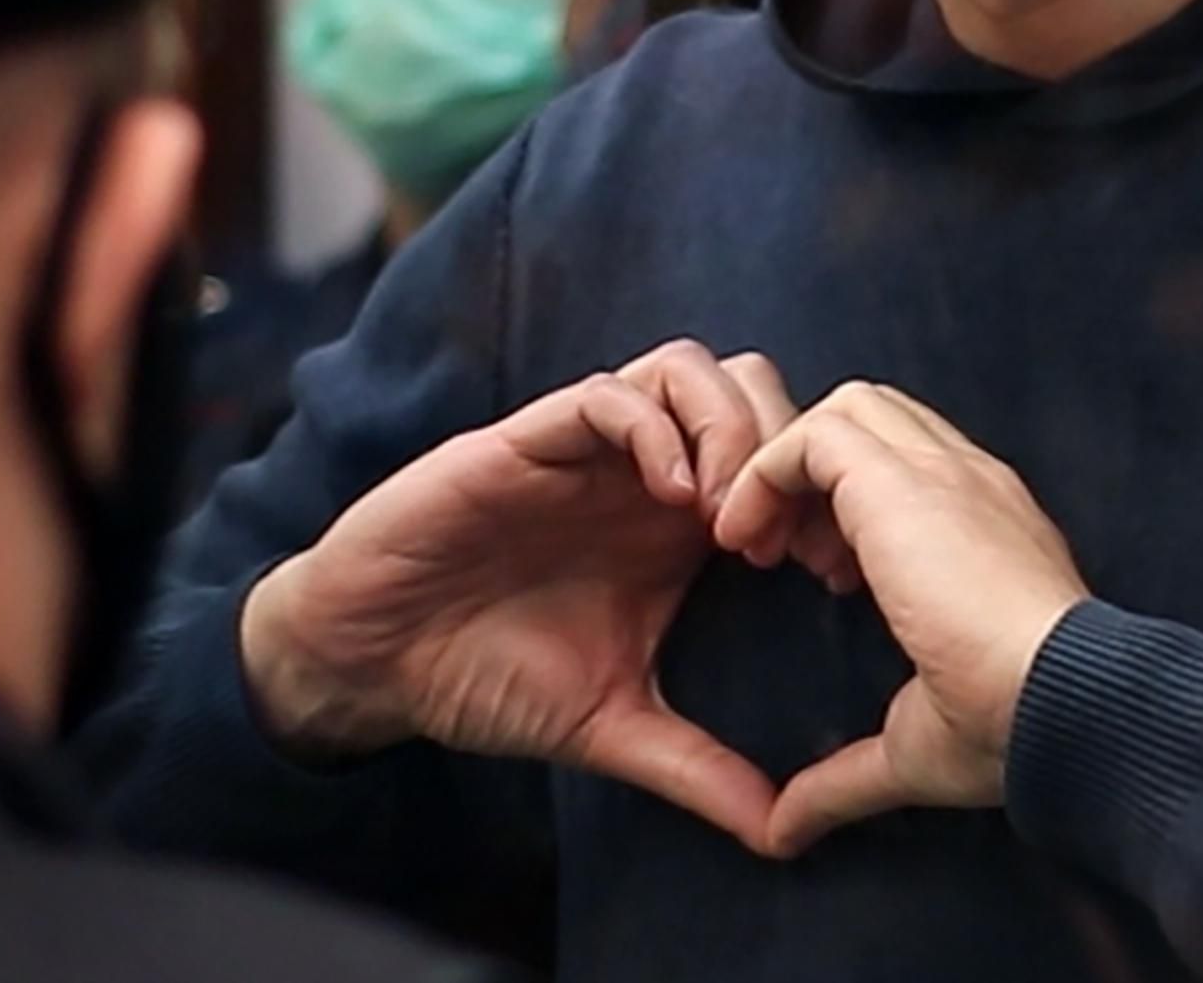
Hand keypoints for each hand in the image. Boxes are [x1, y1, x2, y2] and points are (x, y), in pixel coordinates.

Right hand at [241, 341, 812, 847]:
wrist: (370, 662)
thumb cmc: (485, 677)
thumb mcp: (610, 726)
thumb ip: (695, 767)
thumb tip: (780, 833)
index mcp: (676, 525)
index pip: (779, 458)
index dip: (821, 499)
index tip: (832, 576)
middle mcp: (642, 472)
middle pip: (753, 390)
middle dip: (788, 448)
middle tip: (785, 542)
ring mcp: (588, 448)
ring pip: (690, 370)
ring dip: (728, 428)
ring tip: (727, 517)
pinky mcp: (527, 439)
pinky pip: (607, 392)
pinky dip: (653, 427)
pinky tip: (669, 496)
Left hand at [713, 382, 1089, 857]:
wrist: (1061, 701)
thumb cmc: (1014, 729)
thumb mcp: (915, 747)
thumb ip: (843, 776)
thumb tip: (785, 829)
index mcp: (989, 530)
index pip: (912, 468)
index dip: (850, 510)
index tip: (824, 579)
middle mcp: (971, 483)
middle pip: (877, 420)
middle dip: (816, 474)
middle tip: (783, 556)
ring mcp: (942, 471)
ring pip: (847, 410)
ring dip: (788, 466)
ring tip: (758, 546)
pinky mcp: (901, 478)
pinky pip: (814, 433)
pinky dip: (768, 472)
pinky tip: (749, 541)